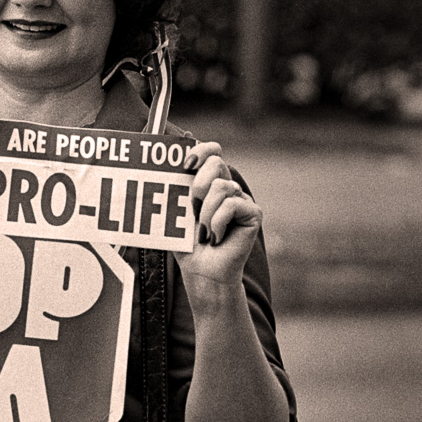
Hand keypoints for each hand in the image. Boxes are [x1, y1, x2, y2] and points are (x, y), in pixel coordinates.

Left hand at [177, 142, 261, 292]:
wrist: (201, 271)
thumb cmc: (186, 244)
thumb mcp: (175, 212)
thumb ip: (174, 187)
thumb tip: (168, 162)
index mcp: (208, 182)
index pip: (213, 151)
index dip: (202, 150)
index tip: (186, 163)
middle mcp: (227, 187)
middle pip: (217, 163)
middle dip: (198, 185)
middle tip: (193, 209)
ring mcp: (241, 199)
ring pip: (221, 187)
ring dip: (205, 213)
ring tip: (205, 231)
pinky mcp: (253, 213)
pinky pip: (231, 204)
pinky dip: (217, 223)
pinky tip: (217, 237)